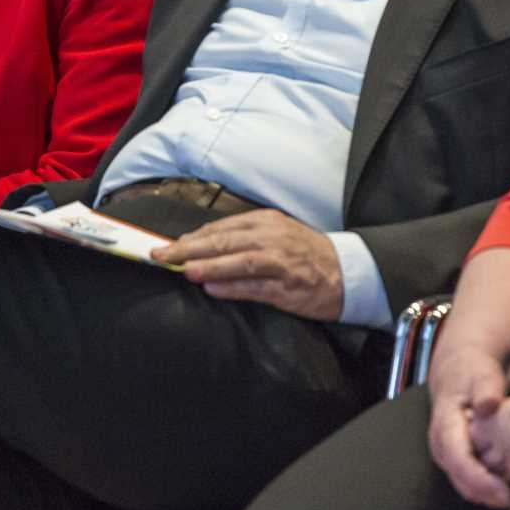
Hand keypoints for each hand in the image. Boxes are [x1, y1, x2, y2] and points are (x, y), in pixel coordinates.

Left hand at [152, 209, 343, 319]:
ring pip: (238, 260)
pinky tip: (212, 287)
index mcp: (265, 222)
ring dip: (209, 264)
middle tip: (162, 255)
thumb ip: (240, 240)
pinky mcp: (287, 286)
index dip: (190, 237)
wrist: (348, 271)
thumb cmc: (305, 254)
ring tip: (184, 269)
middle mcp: (271, 237)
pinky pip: (255, 285)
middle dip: (188, 248)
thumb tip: (200, 247)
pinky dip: (232, 286)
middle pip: (223, 240)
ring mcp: (280, 261)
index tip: (166, 245)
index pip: (220, 228)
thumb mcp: (274, 235)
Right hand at [427, 346, 509, 508]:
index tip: (504, 491)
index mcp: (444, 423)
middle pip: (460, 481)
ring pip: (466, 486)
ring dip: (491, 497)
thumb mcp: (482, 372)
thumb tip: (488, 404)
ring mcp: (447, 453)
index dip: (479, 480)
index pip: (457, 460)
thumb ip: (487, 387)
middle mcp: (440, 443)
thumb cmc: (473, 370)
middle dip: (489, 496)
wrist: (459, 367)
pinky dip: (491, 490)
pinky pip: (471, 482)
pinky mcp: (457, 458)